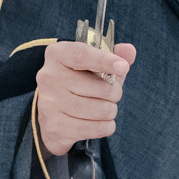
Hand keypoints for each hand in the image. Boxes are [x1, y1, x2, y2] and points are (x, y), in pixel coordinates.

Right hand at [34, 39, 136, 156]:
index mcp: (58, 55)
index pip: (82, 55)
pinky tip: (100, 122)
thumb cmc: (77, 84)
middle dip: (115, 93)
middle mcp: (49, 77)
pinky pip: (96, 128)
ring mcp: (49, 102)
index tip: (123, 67)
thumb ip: (111, 55)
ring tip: (104, 108)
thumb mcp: (91, 66)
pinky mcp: (54, 126)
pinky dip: (106, 126)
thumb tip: (129, 50)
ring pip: (102, 110)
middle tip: (111, 94)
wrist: (49, 116)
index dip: (105, 61)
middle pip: (101, 87)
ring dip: (111, 111)